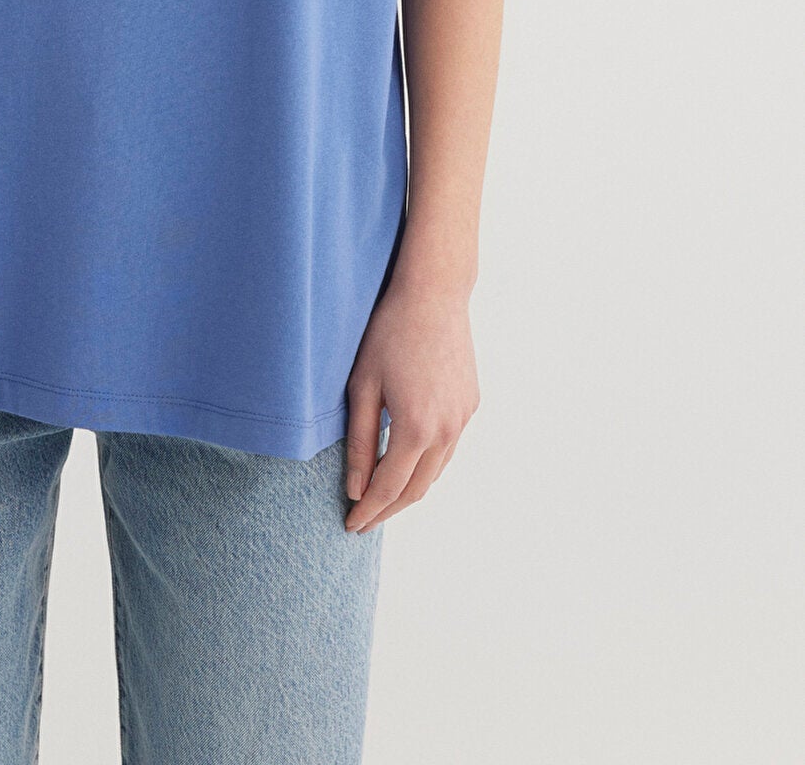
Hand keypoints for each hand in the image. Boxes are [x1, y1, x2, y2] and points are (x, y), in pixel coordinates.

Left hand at [342, 275, 478, 532]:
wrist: (433, 295)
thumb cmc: (388, 333)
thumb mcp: (362, 385)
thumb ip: (359, 441)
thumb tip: (354, 488)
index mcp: (416, 427)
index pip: (389, 487)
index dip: (368, 510)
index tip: (350, 525)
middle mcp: (447, 429)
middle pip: (416, 489)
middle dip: (388, 508)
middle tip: (363, 519)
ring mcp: (463, 418)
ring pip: (436, 471)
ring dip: (409, 488)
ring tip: (381, 496)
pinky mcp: (471, 405)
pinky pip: (448, 447)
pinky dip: (426, 463)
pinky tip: (407, 460)